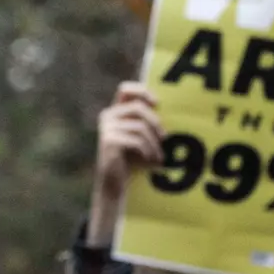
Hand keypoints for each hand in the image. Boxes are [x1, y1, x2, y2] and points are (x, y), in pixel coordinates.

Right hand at [87, 82, 164, 246]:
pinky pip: (136, 141)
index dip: (142, 91)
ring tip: (158, 158)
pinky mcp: (108, 141)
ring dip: (153, 144)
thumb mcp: (140, 137)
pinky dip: (147, 152)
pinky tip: (150, 163)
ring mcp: (107, 128)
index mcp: (115, 112)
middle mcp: (108, 116)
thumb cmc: (132, 160)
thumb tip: (167, 110)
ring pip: (140, 127)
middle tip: (165, 139)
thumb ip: (146, 122)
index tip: (157, 103)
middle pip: (138, 108)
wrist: (115, 184)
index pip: (125, 89)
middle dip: (156, 123)